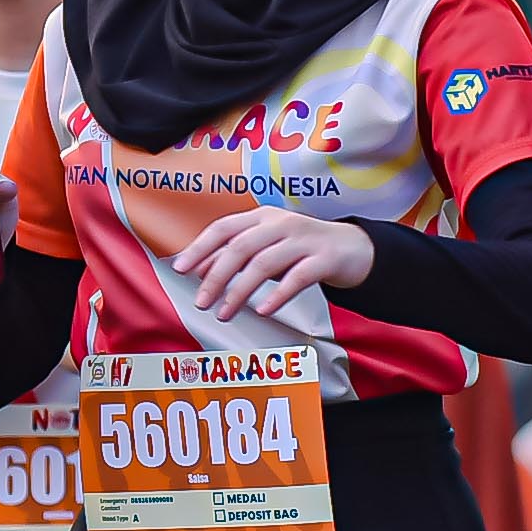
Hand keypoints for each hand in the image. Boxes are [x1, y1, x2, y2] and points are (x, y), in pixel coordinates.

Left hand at [171, 207, 372, 322]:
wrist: (352, 249)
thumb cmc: (301, 250)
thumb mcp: (265, 249)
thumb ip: (234, 256)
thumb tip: (196, 269)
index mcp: (262, 217)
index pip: (223, 228)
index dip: (199, 247)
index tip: (179, 269)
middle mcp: (280, 223)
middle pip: (240, 247)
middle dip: (216, 276)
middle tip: (201, 302)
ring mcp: (304, 239)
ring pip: (264, 263)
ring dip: (240, 290)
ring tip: (225, 313)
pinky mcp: (325, 259)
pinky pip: (298, 277)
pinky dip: (277, 294)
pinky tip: (263, 310)